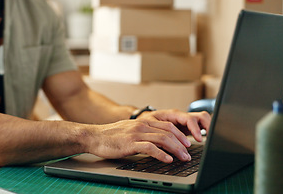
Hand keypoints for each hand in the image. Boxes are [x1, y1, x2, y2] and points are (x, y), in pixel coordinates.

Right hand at [85, 110, 210, 162]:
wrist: (94, 136)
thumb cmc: (111, 137)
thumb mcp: (130, 132)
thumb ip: (144, 135)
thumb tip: (158, 145)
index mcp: (143, 122)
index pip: (167, 125)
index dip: (180, 134)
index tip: (188, 143)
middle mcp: (142, 125)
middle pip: (169, 131)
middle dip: (182, 142)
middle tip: (189, 152)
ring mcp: (136, 134)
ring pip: (163, 139)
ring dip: (176, 149)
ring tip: (183, 157)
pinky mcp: (131, 143)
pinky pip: (150, 148)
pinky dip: (162, 154)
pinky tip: (168, 160)